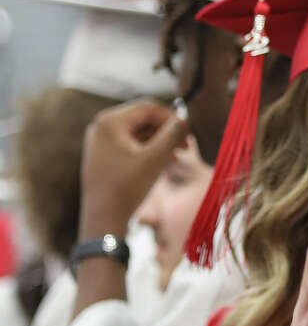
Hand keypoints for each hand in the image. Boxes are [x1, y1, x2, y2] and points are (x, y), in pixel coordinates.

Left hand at [79, 100, 187, 237]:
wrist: (103, 217)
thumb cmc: (127, 187)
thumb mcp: (156, 158)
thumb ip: (172, 135)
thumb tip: (184, 120)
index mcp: (110, 122)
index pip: (148, 107)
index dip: (172, 118)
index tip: (189, 133)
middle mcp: (101, 127)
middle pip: (143, 119)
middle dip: (167, 132)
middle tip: (186, 147)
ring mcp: (101, 141)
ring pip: (139, 133)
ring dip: (160, 142)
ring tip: (177, 157)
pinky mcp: (104, 155)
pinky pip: (131, 144)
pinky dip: (149, 150)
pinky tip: (164, 163)